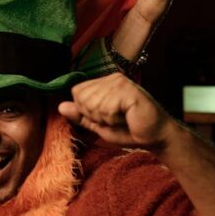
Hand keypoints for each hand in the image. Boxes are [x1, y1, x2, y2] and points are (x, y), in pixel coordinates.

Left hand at [57, 73, 175, 150]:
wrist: (155, 137)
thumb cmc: (129, 130)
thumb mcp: (99, 125)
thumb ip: (81, 115)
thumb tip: (60, 106)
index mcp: (104, 83)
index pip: (77, 92)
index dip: (86, 111)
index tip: (106, 117)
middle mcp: (112, 78)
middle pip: (82, 98)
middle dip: (96, 116)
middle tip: (116, 119)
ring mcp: (121, 82)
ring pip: (93, 105)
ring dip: (107, 119)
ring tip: (123, 118)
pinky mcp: (129, 90)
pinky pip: (107, 109)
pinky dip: (115, 120)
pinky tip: (128, 117)